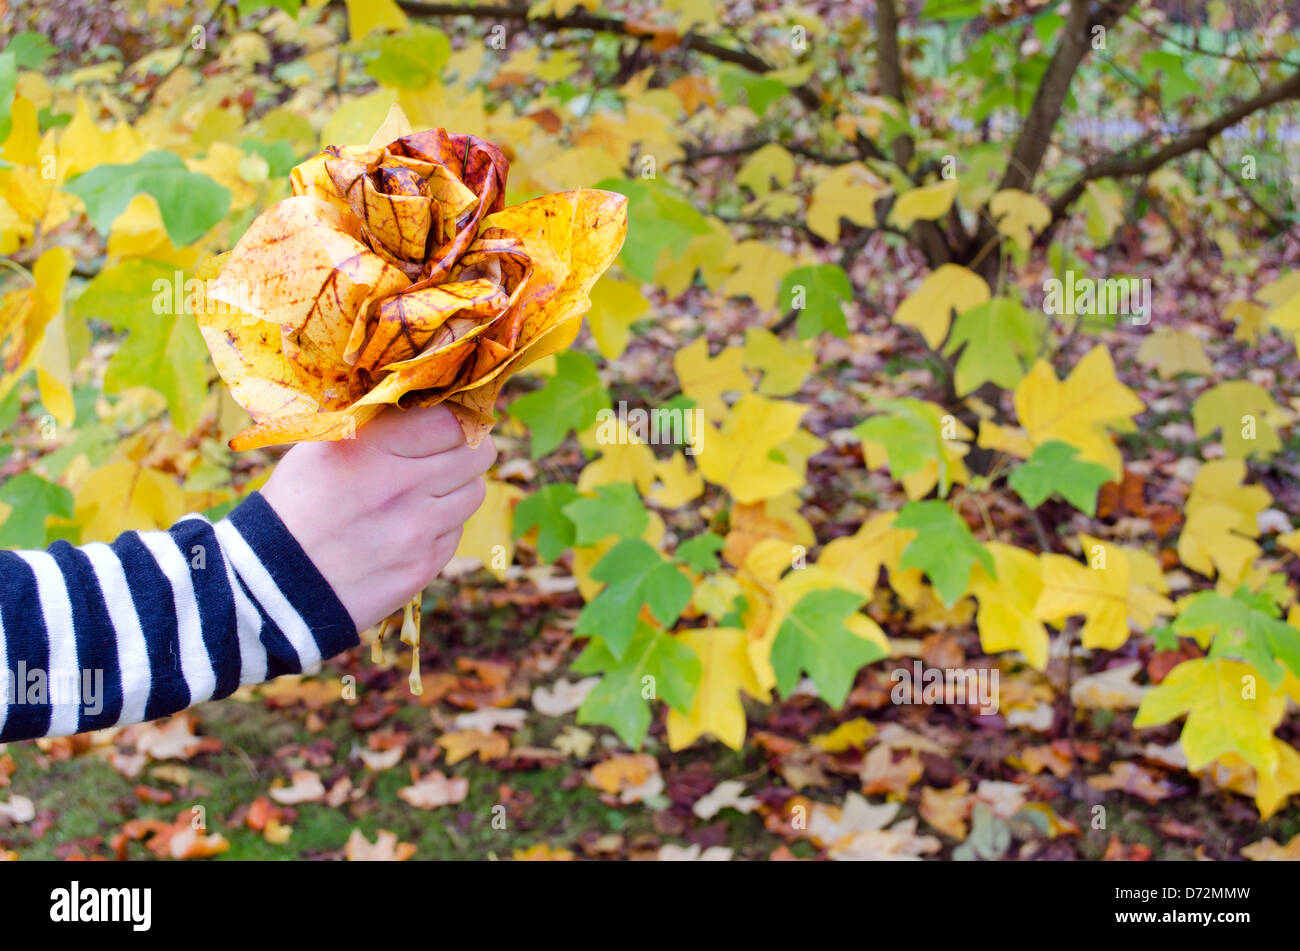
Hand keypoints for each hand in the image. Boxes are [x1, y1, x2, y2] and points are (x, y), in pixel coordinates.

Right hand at [260, 405, 495, 632]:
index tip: (447, 420)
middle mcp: (399, 486)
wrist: (272, 584)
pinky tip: (407, 525)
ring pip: (474, 491)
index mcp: (371, 447)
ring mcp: (416, 530)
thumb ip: (376, 421)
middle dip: (468, 447)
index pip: (452, 418)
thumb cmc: (296, 504)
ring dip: (458, 486)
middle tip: (449, 450)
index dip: (456, 416)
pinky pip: (456, 531)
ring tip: (425, 489)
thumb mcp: (321, 445)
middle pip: (476, 453)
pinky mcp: (423, 565)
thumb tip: (428, 398)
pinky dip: (442, 524)